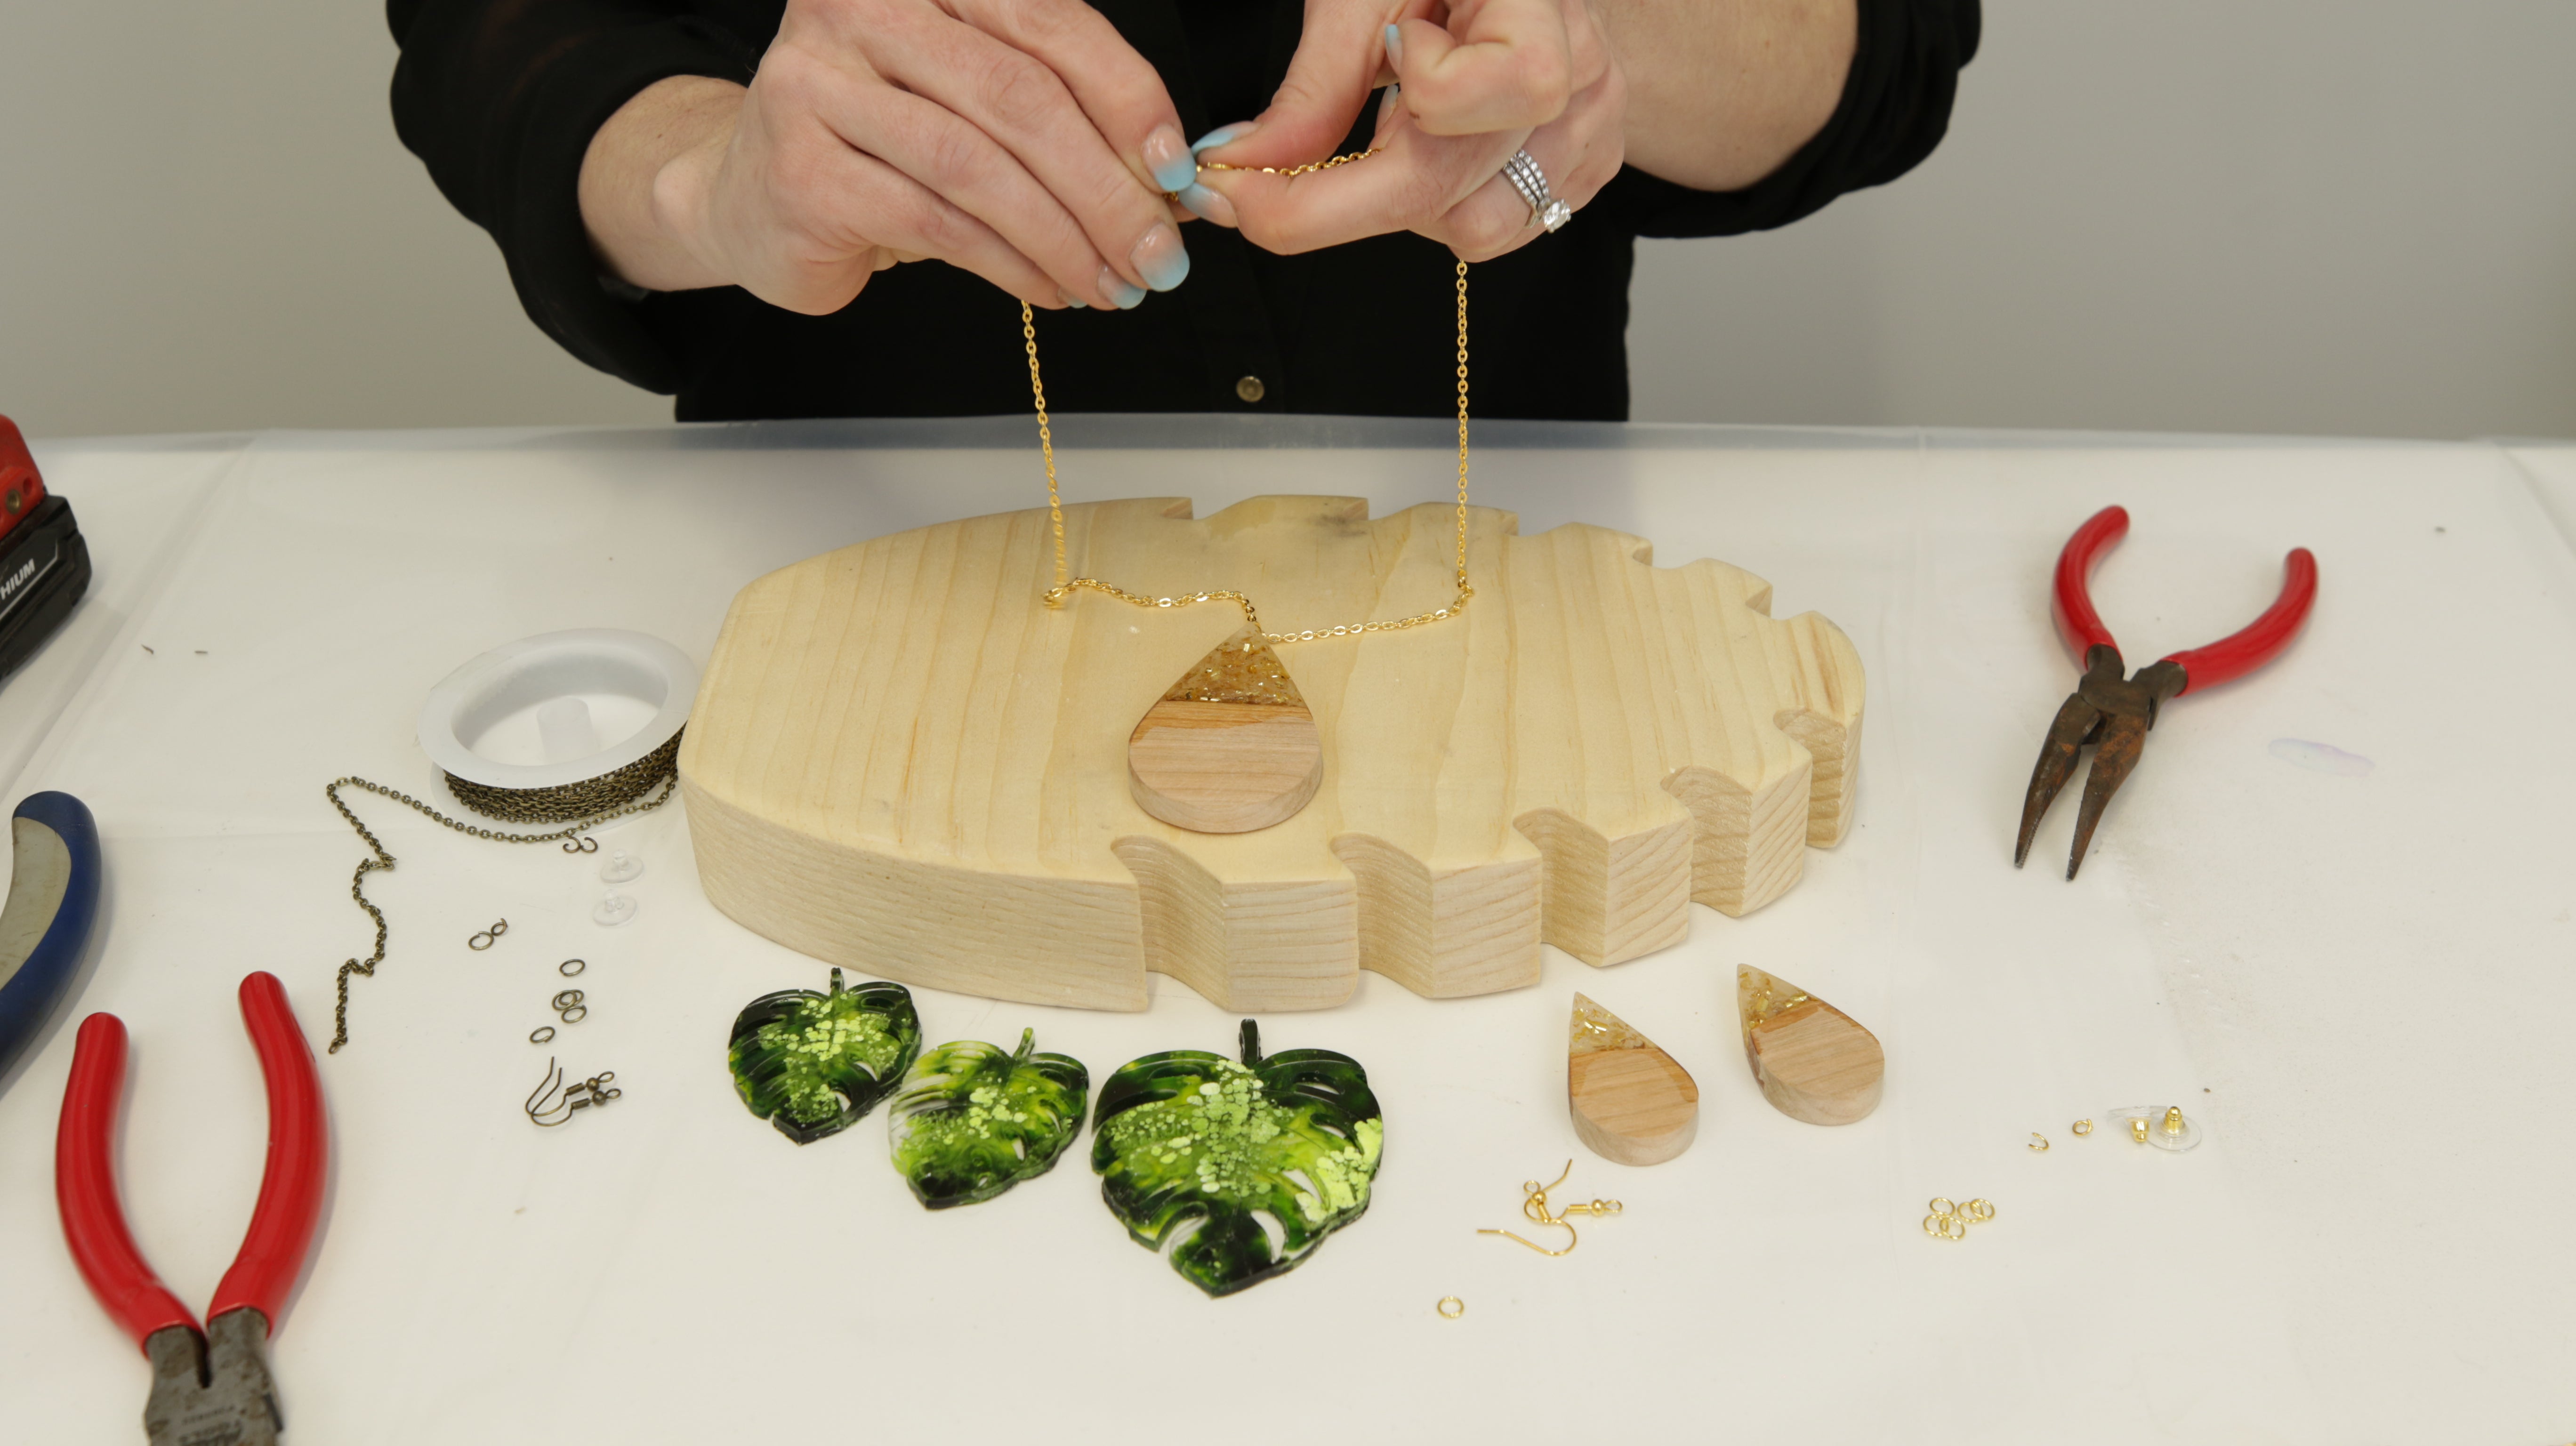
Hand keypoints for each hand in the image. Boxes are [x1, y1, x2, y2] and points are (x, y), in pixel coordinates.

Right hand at [579, 0, 1204, 312]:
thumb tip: (1163, 176)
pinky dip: (1011, 265)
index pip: (1047, 21)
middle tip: (1158, 252)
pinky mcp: (804, 172)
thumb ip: (1055, 110)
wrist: (755, 195)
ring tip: (1113, 282)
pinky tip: (1051, 287)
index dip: (1126, 96)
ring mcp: (819, 86)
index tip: (1175, 168)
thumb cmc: (882, 144)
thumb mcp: (972, 100)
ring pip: (979, 168)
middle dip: (1106, 187)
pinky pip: (938, 224)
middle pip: (1019, 97)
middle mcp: (861, 9)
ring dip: (1065, 237)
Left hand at [1182, 0, 1625, 261]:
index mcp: (1540, 2)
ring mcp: (1592, 128)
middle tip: (1259, 190)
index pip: (1511, 84)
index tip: (1366, 75)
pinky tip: (1434, 150)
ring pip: (1477, 227)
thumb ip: (1313, 88)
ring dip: (1405, 201)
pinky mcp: (1585, 169)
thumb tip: (1242, 164)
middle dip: (1341, 199)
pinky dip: (1442, 208)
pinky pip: (1498, 231)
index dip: (1424, 98)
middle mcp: (1584, 72)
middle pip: (1462, 182)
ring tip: (1395, 133)